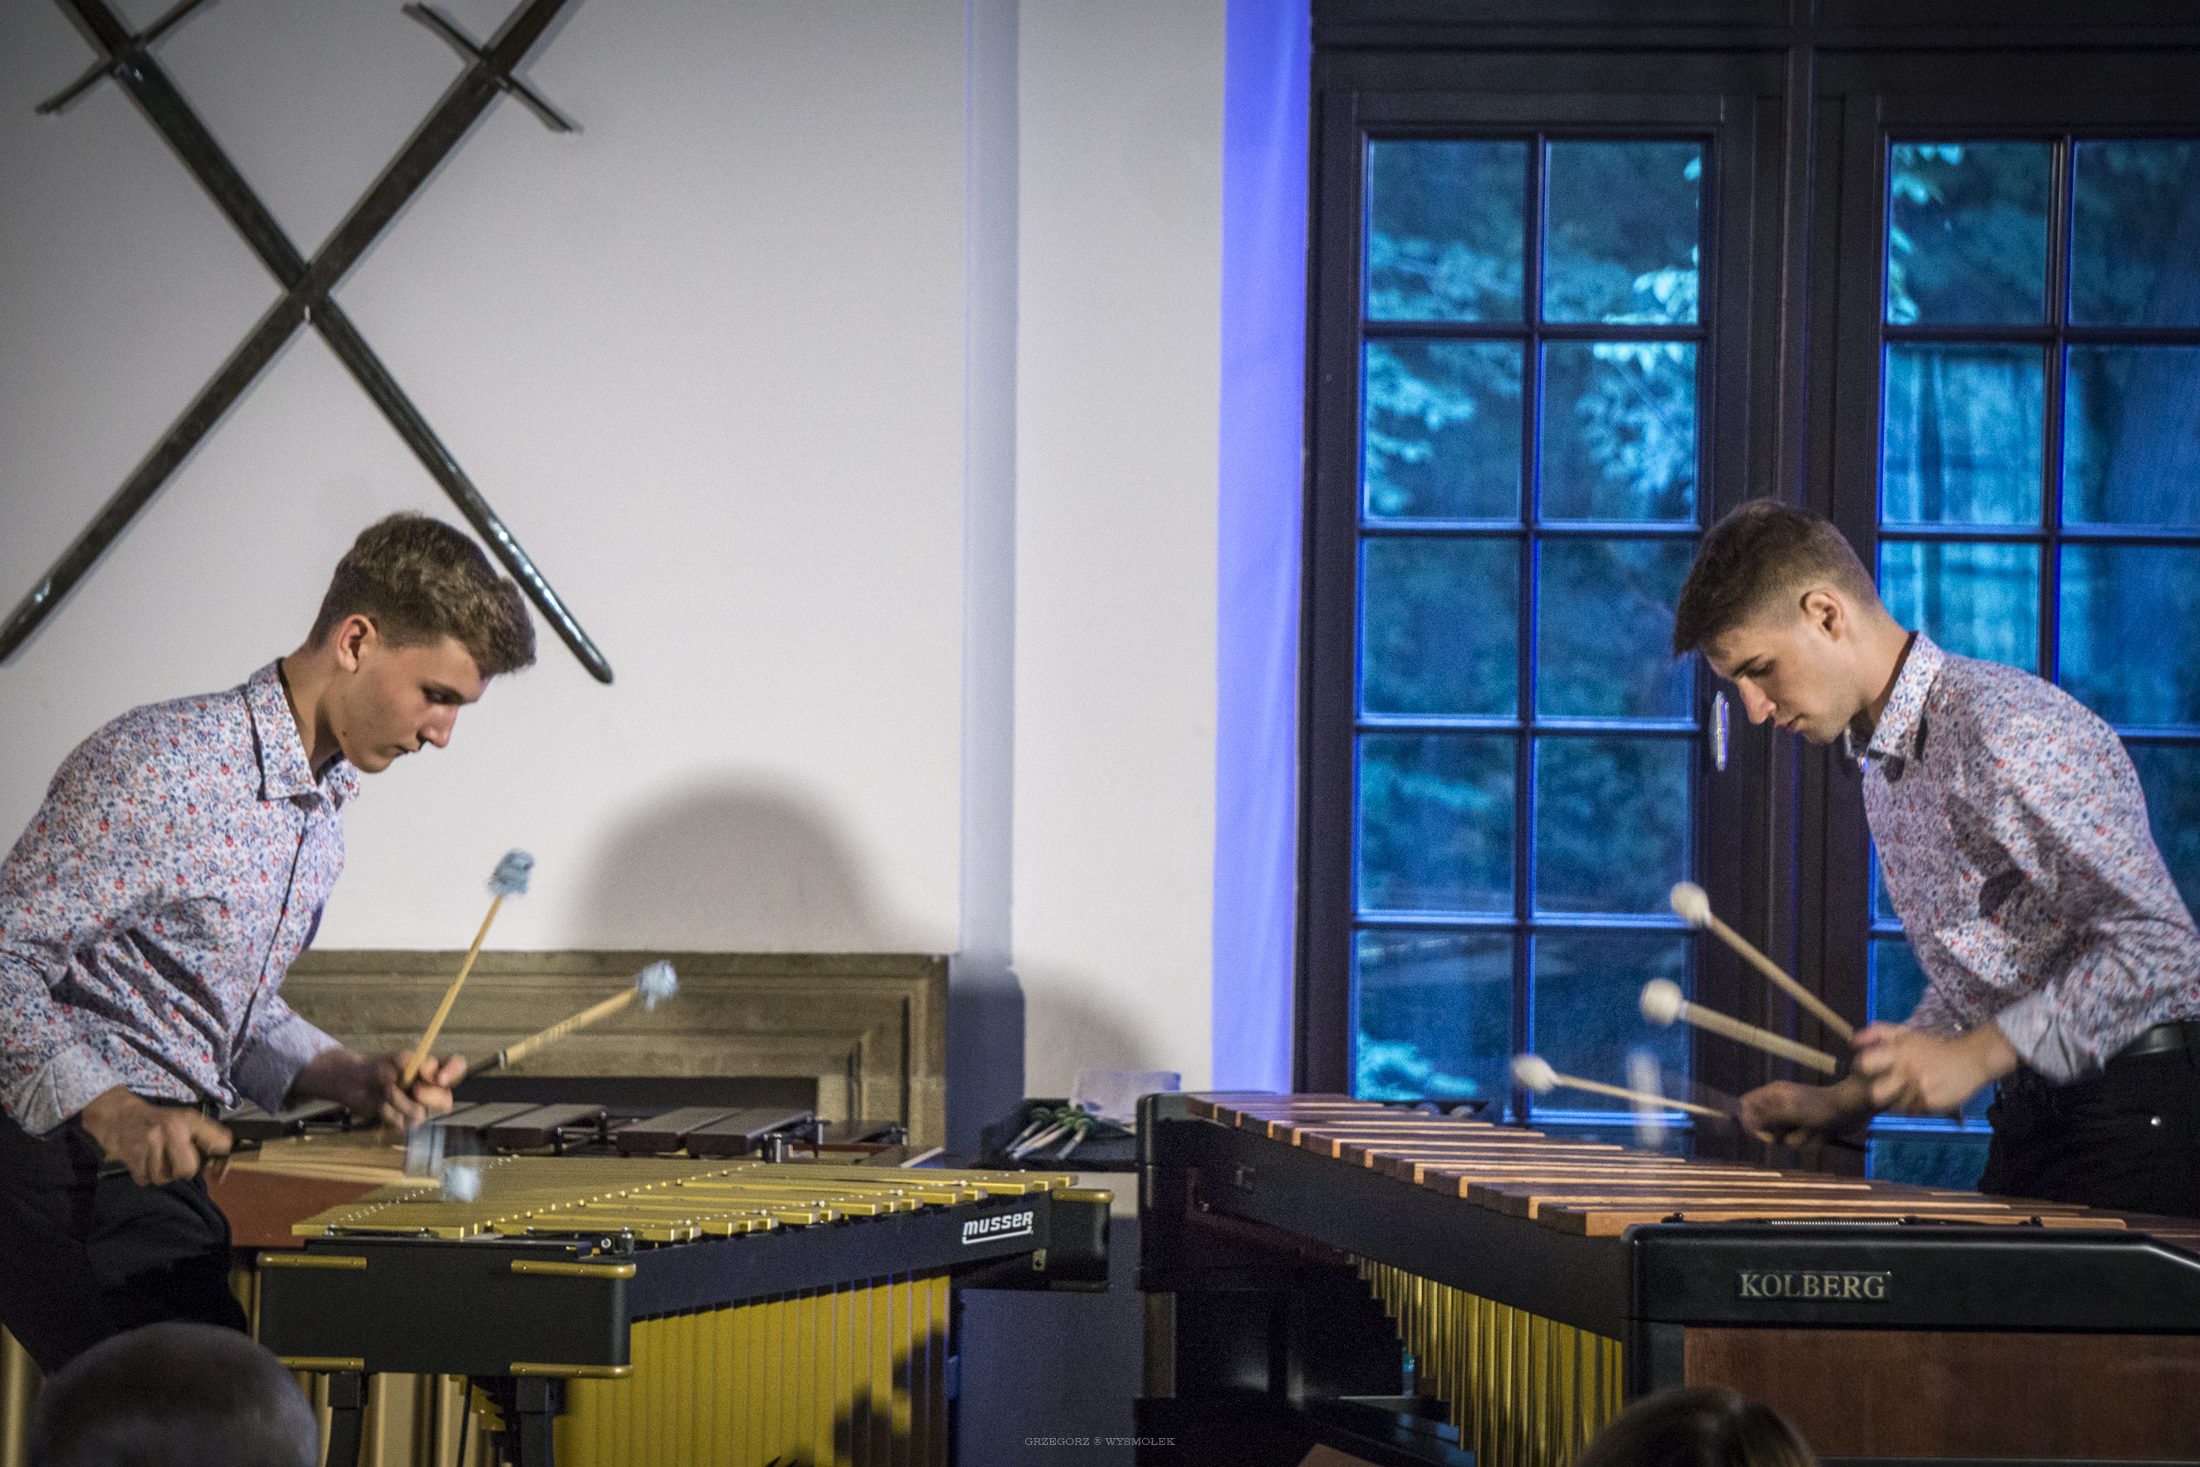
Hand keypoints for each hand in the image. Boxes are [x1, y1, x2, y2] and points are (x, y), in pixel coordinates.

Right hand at [77, 1086, 232, 1185]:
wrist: (118, 1115)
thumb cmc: (157, 1120)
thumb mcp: (186, 1120)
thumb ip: (207, 1138)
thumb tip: (221, 1167)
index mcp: (189, 1120)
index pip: (219, 1143)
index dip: (220, 1161)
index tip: (217, 1172)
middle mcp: (172, 1130)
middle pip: (188, 1170)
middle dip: (183, 1170)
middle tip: (175, 1161)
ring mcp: (151, 1144)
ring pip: (166, 1178)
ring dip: (162, 1173)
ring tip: (156, 1158)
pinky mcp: (133, 1157)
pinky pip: (147, 1180)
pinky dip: (145, 1175)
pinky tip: (143, 1161)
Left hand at [288, 1047, 467, 1128]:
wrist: (351, 1083)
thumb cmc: (375, 1067)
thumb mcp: (393, 1059)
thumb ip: (411, 1063)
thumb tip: (428, 1069)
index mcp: (432, 1069)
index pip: (457, 1066)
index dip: (454, 1072)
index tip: (440, 1078)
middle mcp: (429, 1089)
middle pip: (446, 1100)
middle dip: (431, 1096)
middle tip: (415, 1090)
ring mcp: (417, 1107)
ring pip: (423, 1114)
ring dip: (401, 1102)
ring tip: (386, 1091)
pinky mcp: (403, 1121)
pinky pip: (404, 1125)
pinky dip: (390, 1114)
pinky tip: (381, 1105)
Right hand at [1739, 1073, 1874, 1146]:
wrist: (1850, 1110)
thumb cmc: (1819, 1107)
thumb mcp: (1790, 1111)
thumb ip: (1767, 1116)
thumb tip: (1747, 1121)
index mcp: (1773, 1094)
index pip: (1747, 1104)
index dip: (1748, 1119)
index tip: (1759, 1132)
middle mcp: (1779, 1105)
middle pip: (1762, 1126)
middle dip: (1776, 1134)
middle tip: (1788, 1132)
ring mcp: (1792, 1117)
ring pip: (1781, 1137)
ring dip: (1796, 1139)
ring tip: (1810, 1130)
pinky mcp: (1804, 1127)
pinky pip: (1796, 1141)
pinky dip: (1806, 1141)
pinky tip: (1817, 1134)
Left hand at [1851, 1021, 2016, 1115]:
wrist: (1972, 1059)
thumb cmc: (1935, 1046)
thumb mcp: (1906, 1033)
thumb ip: (1877, 1033)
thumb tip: (1851, 1040)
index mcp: (1898, 1051)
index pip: (1865, 1064)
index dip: (1861, 1069)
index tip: (1867, 1070)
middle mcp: (1906, 1071)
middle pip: (1876, 1094)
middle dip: (1878, 1093)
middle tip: (1888, 1087)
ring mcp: (1919, 1088)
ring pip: (1895, 1105)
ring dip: (1900, 1099)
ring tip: (1912, 1088)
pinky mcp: (1931, 1102)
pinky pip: (1913, 1110)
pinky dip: (1917, 1104)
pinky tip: (1926, 1093)